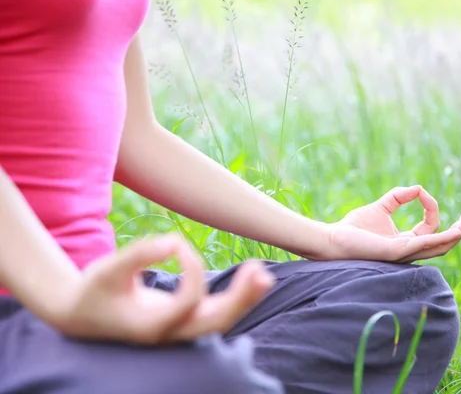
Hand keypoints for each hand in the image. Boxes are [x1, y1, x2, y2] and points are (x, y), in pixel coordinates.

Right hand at [53, 235, 273, 344]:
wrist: (80, 316)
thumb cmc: (93, 290)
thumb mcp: (107, 269)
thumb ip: (138, 254)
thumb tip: (172, 242)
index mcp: (151, 326)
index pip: (187, 300)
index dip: (192, 268)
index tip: (179, 244)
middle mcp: (170, 334)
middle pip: (215, 323)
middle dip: (240, 299)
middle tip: (258, 270)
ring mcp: (179, 331)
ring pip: (221, 323)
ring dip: (244, 300)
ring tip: (264, 275)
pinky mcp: (183, 322)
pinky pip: (216, 314)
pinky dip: (236, 299)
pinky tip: (253, 280)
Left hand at [324, 186, 460, 262]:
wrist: (333, 239)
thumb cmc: (352, 228)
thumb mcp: (381, 207)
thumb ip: (398, 197)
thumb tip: (418, 188)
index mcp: (406, 241)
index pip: (431, 227)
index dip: (431, 208)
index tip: (422, 192)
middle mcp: (409, 250)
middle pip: (445, 241)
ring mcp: (405, 253)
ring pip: (440, 247)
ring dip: (458, 232)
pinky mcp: (396, 252)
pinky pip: (423, 245)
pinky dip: (439, 238)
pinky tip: (453, 230)